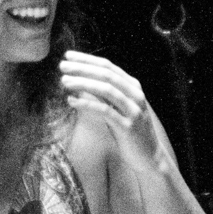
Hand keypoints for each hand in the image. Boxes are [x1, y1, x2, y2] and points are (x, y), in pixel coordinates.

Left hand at [60, 50, 162, 172]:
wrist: (149, 158)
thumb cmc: (130, 132)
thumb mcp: (118, 109)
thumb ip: (105, 96)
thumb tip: (82, 83)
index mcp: (133, 87)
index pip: (108, 66)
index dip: (87, 59)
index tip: (68, 55)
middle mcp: (135, 95)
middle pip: (106, 75)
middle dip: (82, 68)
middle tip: (62, 65)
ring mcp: (133, 110)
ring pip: (106, 90)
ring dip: (83, 83)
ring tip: (64, 81)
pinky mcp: (127, 126)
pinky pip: (105, 111)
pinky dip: (87, 103)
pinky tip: (71, 100)